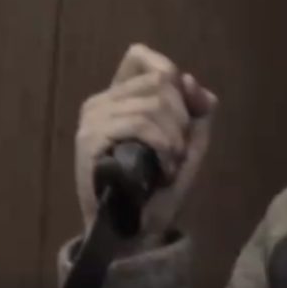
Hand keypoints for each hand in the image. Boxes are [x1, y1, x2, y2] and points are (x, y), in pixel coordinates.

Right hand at [74, 44, 218, 253]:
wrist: (134, 230)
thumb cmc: (158, 186)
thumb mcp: (189, 142)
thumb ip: (196, 109)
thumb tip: (190, 80)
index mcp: (119, 96)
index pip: (139, 56)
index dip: (170, 75)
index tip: (184, 110)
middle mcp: (100, 101)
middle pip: (159, 82)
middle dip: (182, 117)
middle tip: (177, 150)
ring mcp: (92, 119)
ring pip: (153, 103)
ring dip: (175, 137)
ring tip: (171, 163)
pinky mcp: (90, 140)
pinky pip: (139, 123)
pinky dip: (163, 145)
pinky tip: (164, 168)